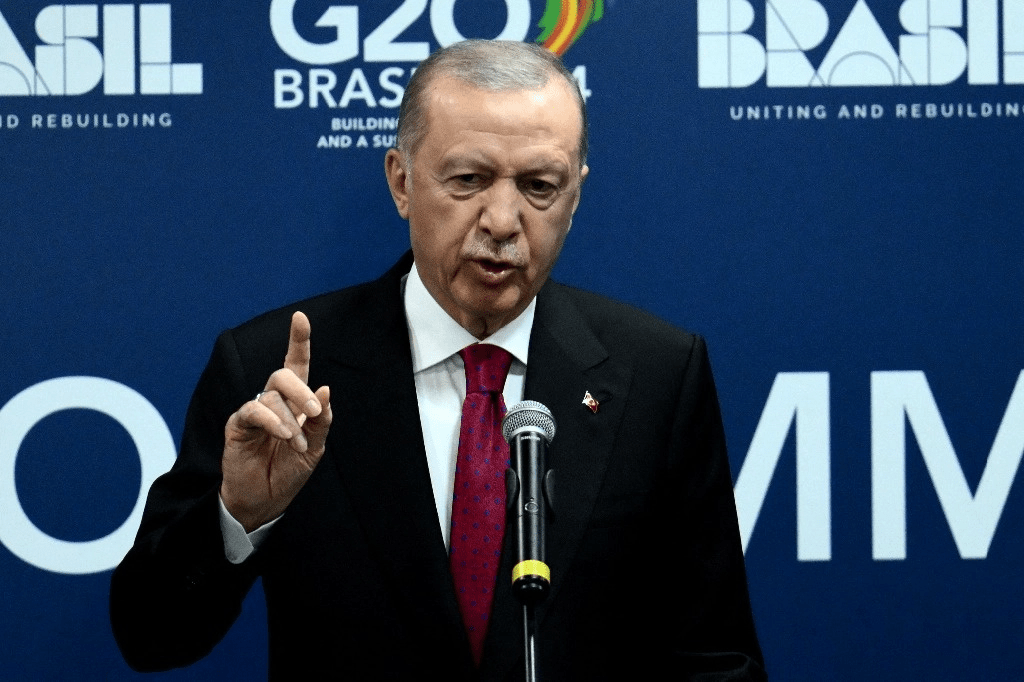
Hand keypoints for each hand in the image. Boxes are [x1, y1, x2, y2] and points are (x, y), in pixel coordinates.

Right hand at [220, 311, 331, 531]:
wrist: (265, 501)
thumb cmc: (289, 472)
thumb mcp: (316, 448)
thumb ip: (321, 420)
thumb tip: (325, 389)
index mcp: (295, 403)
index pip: (296, 366)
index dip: (298, 341)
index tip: (300, 317)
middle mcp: (273, 402)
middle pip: (283, 375)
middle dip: (301, 390)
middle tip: (314, 411)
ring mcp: (254, 411)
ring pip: (271, 395)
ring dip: (290, 419)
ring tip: (297, 444)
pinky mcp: (238, 424)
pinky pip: (254, 411)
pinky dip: (272, 421)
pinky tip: (284, 436)